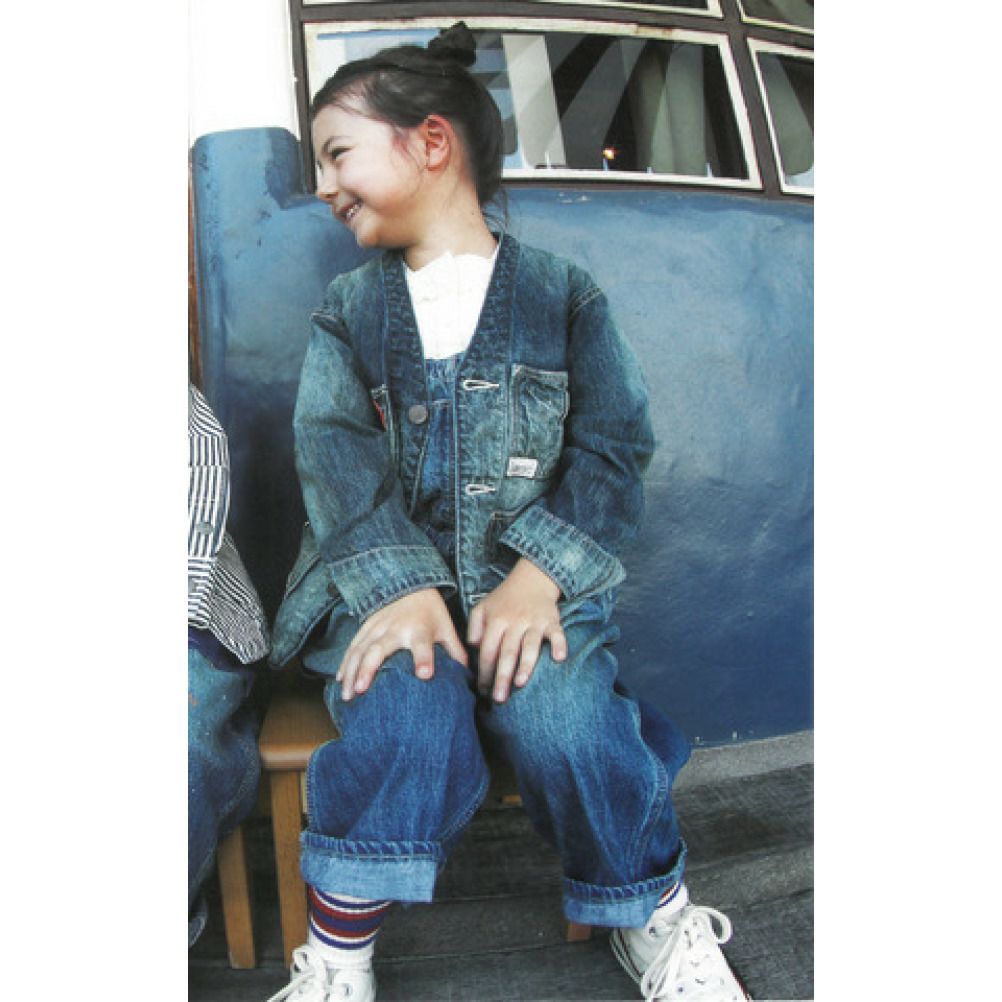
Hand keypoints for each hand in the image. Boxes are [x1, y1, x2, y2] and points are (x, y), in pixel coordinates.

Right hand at [337, 588, 466, 700]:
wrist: (410, 583)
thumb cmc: (430, 610)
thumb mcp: (446, 627)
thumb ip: (455, 651)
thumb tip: (467, 676)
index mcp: (420, 629)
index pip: (422, 645)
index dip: (424, 658)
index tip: (425, 675)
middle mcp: (396, 628)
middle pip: (380, 649)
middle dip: (368, 669)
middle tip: (361, 690)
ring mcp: (377, 627)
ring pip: (360, 649)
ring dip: (352, 671)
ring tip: (348, 694)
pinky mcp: (366, 626)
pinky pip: (353, 646)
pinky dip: (345, 662)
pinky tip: (340, 679)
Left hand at [467, 558, 566, 702]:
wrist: (532, 579)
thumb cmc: (504, 599)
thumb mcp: (482, 608)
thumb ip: (474, 629)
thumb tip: (476, 650)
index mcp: (496, 620)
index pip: (488, 650)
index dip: (484, 671)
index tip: (482, 690)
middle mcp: (515, 621)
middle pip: (507, 652)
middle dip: (502, 676)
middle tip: (498, 698)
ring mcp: (534, 621)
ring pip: (530, 645)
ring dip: (526, 664)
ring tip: (520, 683)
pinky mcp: (552, 621)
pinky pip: (557, 633)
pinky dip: (559, 644)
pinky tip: (559, 658)